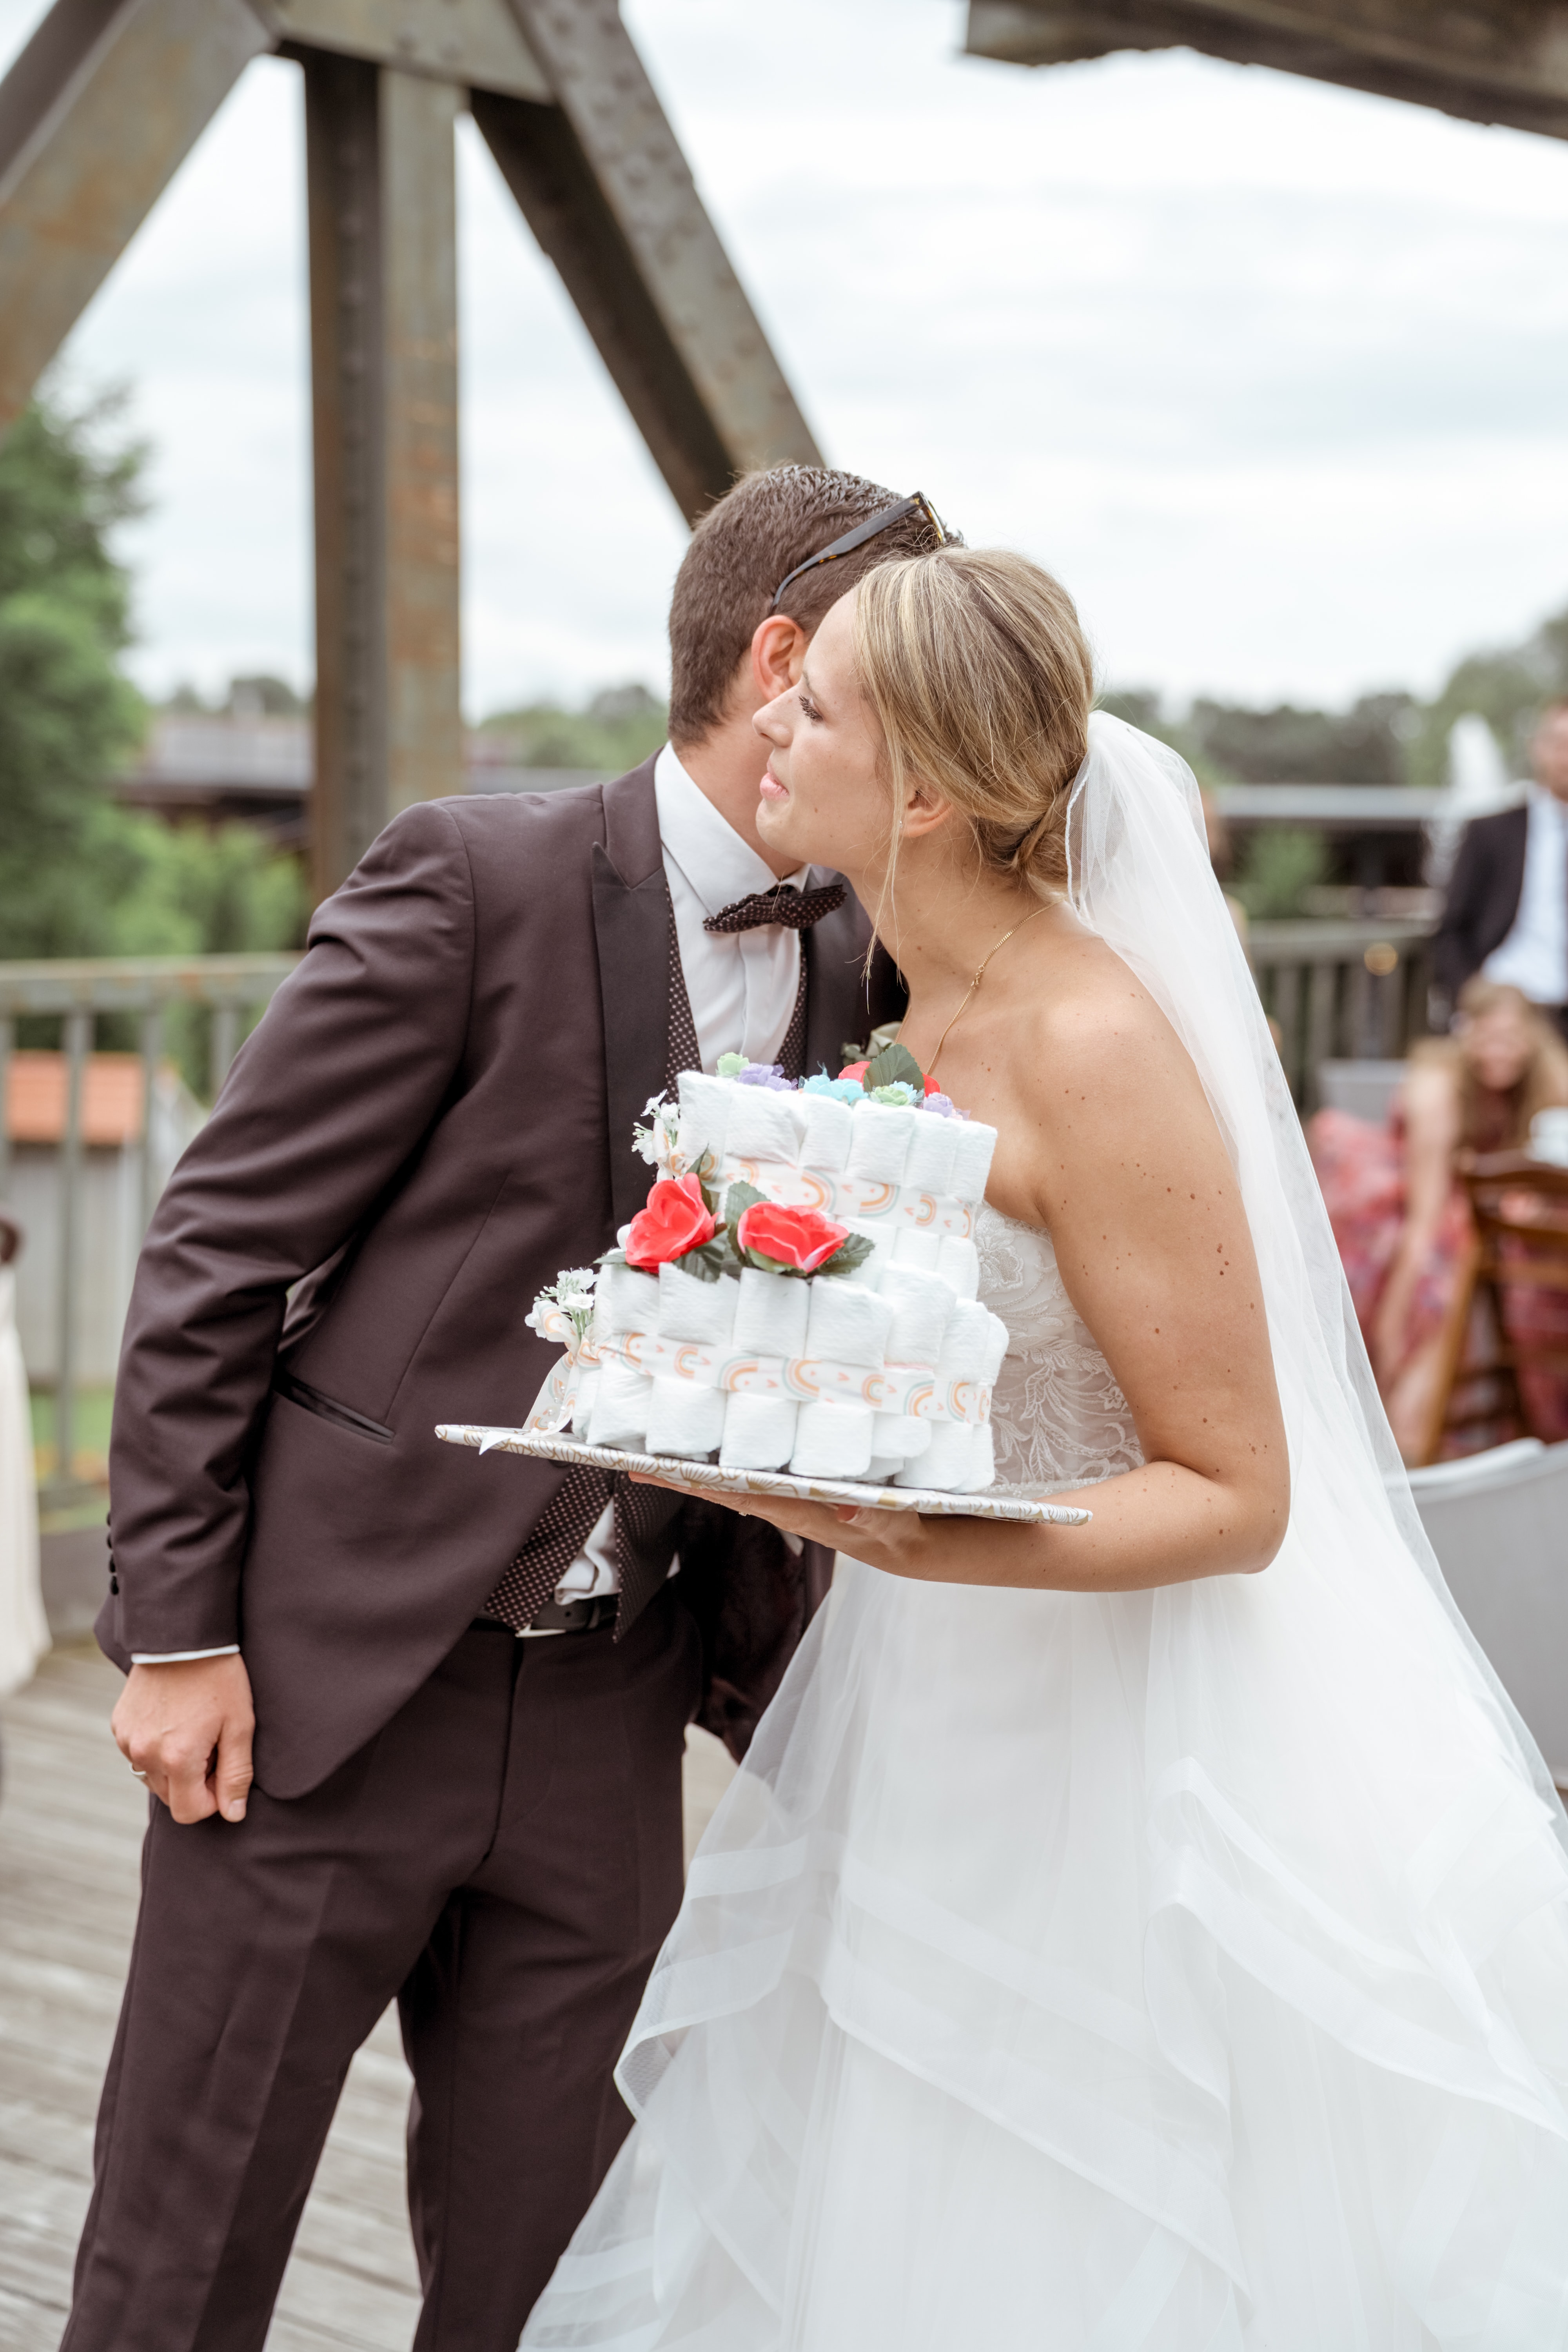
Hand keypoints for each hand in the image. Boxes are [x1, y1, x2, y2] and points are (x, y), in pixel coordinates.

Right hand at [111, 1654, 255, 1824]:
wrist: (183, 1636)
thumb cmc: (218, 1678)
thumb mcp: (239, 1725)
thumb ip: (236, 1775)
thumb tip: (233, 1814)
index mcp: (177, 1759)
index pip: (189, 1813)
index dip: (212, 1800)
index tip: (222, 1770)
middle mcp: (145, 1754)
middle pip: (171, 1797)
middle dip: (194, 1782)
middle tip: (211, 1745)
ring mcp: (127, 1740)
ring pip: (153, 1777)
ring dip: (173, 1767)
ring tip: (192, 1731)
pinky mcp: (119, 1726)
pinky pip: (138, 1754)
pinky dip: (155, 1748)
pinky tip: (172, 1720)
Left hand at [628, 1469, 939, 1579]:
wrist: (900, 1543)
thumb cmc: (895, 1529)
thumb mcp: (890, 1522)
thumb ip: (871, 1516)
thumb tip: (845, 1508)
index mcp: (796, 1508)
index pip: (734, 1493)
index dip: (693, 1482)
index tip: (653, 1473)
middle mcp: (781, 1502)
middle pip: (720, 1489)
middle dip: (679, 1476)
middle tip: (632, 1462)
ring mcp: (784, 1497)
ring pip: (730, 1482)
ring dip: (696, 1470)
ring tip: (655, 1454)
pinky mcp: (794, 1490)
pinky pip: (750, 1475)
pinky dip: (725, 1464)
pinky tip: (708, 1452)